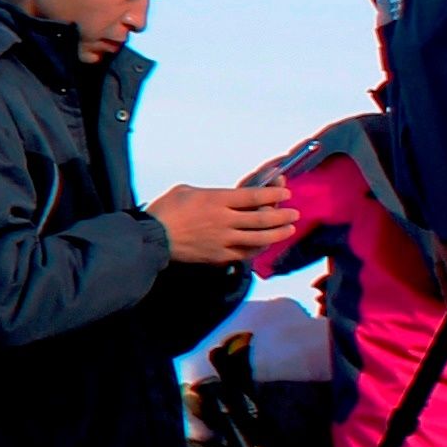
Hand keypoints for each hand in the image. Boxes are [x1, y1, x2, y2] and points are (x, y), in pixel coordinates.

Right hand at [150, 181, 292, 267]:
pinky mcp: (220, 255)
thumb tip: (223, 199)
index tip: (285, 191)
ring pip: (259, 237)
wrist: (152, 237)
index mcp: (217, 200)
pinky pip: (246, 253)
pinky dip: (259, 248)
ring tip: (289, 229)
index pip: (254, 196)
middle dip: (282, 214)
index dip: (273, 193)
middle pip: (263, 218)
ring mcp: (224, 240)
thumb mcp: (186, 190)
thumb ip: (210, 194)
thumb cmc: (165, 211)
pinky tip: (266, 244)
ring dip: (278, 233)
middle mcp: (225, 220)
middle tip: (294, 213)